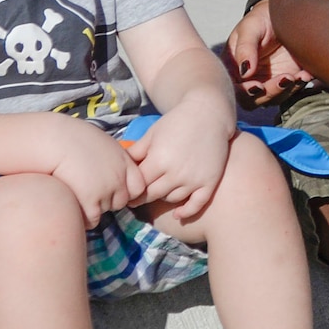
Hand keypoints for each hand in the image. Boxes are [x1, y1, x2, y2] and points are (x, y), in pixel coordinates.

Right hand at [47, 118, 147, 228]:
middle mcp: (119, 177)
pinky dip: (83, 218)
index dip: (124, 191)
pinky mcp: (91, 201)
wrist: (54, 141)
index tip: (109, 188)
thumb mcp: (101, 143)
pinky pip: (92, 220)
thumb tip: (108, 170)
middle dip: (107, 201)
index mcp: (124, 162)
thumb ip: (111, 159)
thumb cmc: (70, 138)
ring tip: (76, 195)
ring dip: (93, 208)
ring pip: (105, 211)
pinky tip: (72, 205)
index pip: (137, 188)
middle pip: (120, 202)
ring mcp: (107, 190)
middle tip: (87, 191)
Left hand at [127, 96, 235, 222]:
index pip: (138, 185)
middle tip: (137, 198)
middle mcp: (175, 173)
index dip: (131, 190)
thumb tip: (118, 167)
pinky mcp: (209, 182)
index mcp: (158, 161)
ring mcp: (193, 179)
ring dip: (163, 198)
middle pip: (153, 195)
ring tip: (159, 192)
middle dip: (142, 197)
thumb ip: (135, 152)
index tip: (127, 192)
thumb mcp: (151, 134)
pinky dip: (186, 211)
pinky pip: (196, 204)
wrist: (209, 114)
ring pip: (171, 199)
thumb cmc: (176, 122)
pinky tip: (178, 215)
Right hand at [226, 0, 311, 104]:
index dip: (244, 92)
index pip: (236, 89)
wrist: (284, 14)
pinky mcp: (288, 79)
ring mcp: (269, 81)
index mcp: (235, 69)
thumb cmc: (260, 19)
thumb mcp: (250, 28)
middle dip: (270, 93)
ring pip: (275, 98)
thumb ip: (245, 48)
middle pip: (255, 100)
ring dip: (288, 90)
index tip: (258, 86)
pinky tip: (306, 75)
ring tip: (299, 76)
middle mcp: (251, 79)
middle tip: (285, 79)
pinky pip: (293, 90)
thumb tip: (245, 71)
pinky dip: (300, 85)